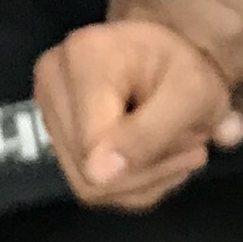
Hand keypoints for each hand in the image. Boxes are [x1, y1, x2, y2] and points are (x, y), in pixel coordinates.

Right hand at [33, 19, 233, 211]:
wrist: (180, 59)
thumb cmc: (190, 69)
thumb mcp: (193, 95)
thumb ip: (148, 133)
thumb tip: (97, 175)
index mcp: (84, 54)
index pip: (96, 143)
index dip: (145, 161)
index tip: (194, 145)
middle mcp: (53, 79)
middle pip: (90, 171)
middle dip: (151, 170)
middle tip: (192, 145)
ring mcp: (48, 109)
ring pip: (90, 186)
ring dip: (146, 180)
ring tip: (176, 148)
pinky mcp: (56, 136)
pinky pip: (92, 186)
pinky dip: (134, 184)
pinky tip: (155, 155)